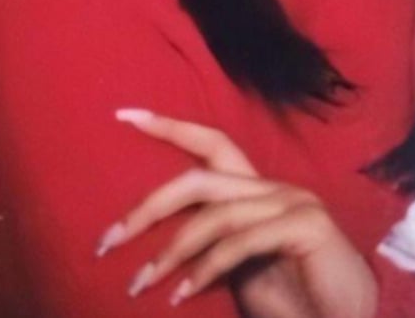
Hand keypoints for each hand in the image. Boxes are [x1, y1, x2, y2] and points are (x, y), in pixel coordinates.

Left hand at [95, 109, 377, 317]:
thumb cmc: (294, 304)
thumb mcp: (239, 273)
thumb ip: (211, 249)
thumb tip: (158, 250)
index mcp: (258, 191)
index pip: (211, 143)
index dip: (170, 126)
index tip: (125, 115)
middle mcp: (274, 187)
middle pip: (200, 177)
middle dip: (149, 205)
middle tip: (108, 239)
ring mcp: (293, 202)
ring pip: (215, 213)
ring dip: (170, 251)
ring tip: (139, 284)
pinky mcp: (306, 225)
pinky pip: (240, 242)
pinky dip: (205, 268)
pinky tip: (181, 295)